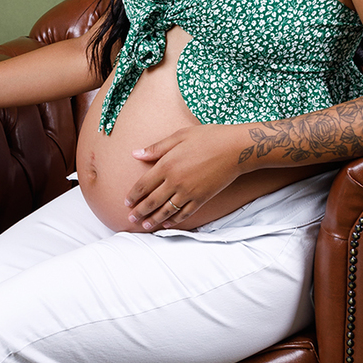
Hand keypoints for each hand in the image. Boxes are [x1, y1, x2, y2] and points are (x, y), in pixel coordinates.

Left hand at [125, 126, 239, 229]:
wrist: (235, 149)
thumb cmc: (208, 137)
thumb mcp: (179, 136)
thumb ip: (156, 148)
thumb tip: (135, 153)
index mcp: (167, 165)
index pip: (144, 185)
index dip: (133, 195)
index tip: (126, 202)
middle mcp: (175, 181)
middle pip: (152, 201)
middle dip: (140, 212)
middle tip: (130, 219)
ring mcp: (189, 192)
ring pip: (166, 211)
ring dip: (154, 220)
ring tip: (144, 226)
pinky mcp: (201, 198)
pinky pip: (184, 213)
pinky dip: (174, 220)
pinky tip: (167, 224)